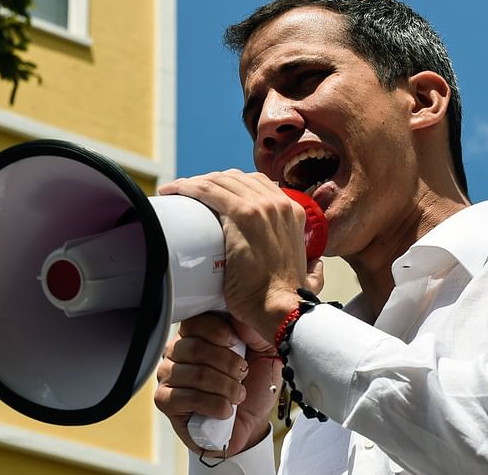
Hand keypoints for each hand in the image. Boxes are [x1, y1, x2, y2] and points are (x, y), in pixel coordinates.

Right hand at [154, 312, 280, 455]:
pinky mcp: (165, 401)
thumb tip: (240, 314)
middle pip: (196, 349)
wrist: (252, 421)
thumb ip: (252, 329)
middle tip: (243, 373)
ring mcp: (168, 375)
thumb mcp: (263, 350)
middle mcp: (177, 351)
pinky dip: (215, 405)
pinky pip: (188, 398)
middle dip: (228, 363)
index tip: (236, 342)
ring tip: (238, 394)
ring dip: (226, 387)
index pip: (195, 322)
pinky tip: (226, 409)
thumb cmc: (253, 384)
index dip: (218, 332)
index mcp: (197, 333)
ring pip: (196, 374)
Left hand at [158, 170, 324, 339]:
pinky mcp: (243, 215)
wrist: (281, 308)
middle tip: (190, 197)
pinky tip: (173, 191)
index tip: (211, 195)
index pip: (255, 183)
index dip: (228, 184)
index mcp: (293, 211)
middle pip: (235, 178)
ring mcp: (262, 206)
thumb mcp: (307, 271)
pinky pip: (208, 190)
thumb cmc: (283, 299)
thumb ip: (312, 266)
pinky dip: (187, 188)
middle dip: (210, 182)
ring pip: (219, 181)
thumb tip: (314, 267)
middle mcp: (279, 203)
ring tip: (178, 195)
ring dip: (194, 183)